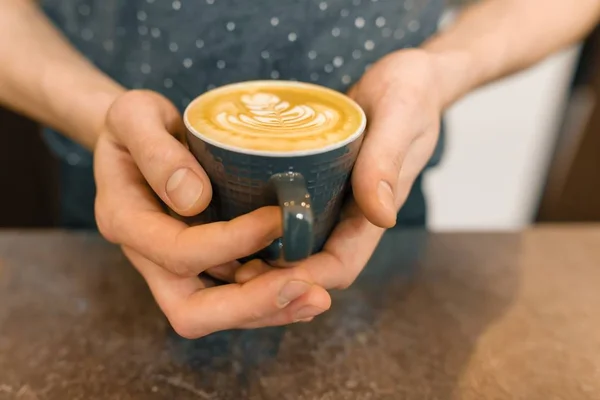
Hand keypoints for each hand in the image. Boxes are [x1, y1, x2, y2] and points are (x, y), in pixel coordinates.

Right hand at [94, 90, 329, 337]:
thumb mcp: (134, 115)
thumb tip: (193, 199)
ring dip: (270, 310)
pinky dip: (270, 299)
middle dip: (252, 305)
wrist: (139, 138)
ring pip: (218, 313)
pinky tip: (308, 286)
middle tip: (310, 290)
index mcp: (125, 221)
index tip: (279, 218)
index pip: (179, 252)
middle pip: (192, 312)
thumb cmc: (137, 122)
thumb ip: (154, 151)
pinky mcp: (202, 266)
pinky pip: (234, 297)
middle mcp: (148, 257)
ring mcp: (175, 268)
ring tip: (318, 295)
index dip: (231, 243)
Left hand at [235, 49, 442, 288]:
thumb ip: (388, 160)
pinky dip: (258, 225)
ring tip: (217, 251)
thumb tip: (382, 217)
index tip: (261, 279)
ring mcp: (330, 201)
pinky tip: (226, 217)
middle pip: (310, 264)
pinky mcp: (314, 183)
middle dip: (272, 277)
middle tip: (225, 271)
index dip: (303, 279)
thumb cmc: (409, 93)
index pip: (340, 264)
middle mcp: (349, 216)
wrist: (403, 77)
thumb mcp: (400, 117)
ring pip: (294, 245)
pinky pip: (284, 213)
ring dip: (260, 256)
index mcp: (373, 213)